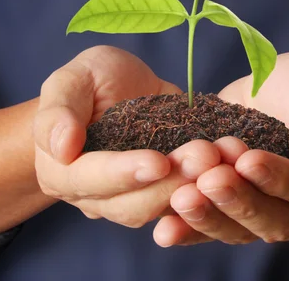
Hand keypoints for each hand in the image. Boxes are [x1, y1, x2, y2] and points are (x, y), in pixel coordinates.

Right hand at [32, 46, 220, 227]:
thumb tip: (61, 147)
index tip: (157, 161)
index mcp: (63, 171)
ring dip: (192, 187)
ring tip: (220, 158)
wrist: (119, 90)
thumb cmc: (90, 81)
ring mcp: (132, 198)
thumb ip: (59, 109)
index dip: (123, 173)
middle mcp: (96, 196)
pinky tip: (230, 164)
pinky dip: (207, 187)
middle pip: (130, 204)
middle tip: (204, 156)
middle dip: (169, 183)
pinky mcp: (164, 192)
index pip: (90, 179)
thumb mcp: (71, 79)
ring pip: (161, 208)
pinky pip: (185, 200)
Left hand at [153, 52, 288, 245]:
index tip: (250, 161)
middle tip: (210, 179)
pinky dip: (188, 231)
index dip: (284, 180)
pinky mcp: (233, 215)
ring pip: (241, 232)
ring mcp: (270, 219)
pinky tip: (165, 229)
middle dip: (241, 202)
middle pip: (279, 221)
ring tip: (182, 197)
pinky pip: (212, 231)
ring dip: (210, 217)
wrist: (274, 96)